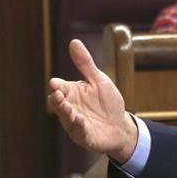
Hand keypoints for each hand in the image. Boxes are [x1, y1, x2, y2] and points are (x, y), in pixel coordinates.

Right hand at [48, 39, 138, 163]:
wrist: (120, 125)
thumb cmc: (107, 102)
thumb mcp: (98, 80)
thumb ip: (85, 63)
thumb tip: (74, 41)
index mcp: (72, 92)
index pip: (60, 87)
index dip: (57, 85)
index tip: (55, 83)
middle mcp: (70, 107)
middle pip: (58, 103)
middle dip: (57, 100)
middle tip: (59, 95)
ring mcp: (75, 123)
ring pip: (66, 118)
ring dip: (66, 113)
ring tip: (68, 108)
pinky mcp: (84, 136)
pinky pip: (79, 132)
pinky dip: (79, 126)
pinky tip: (80, 120)